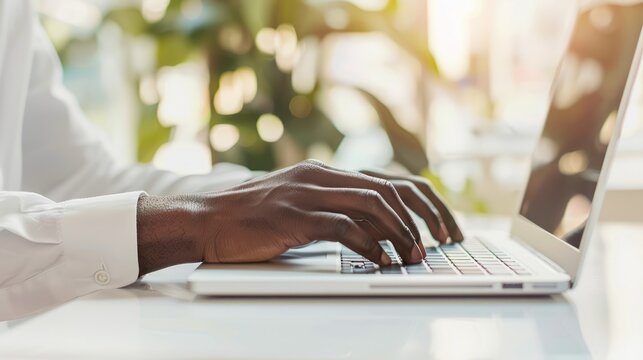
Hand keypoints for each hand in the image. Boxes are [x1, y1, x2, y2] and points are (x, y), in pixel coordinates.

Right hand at [136, 160, 461, 274]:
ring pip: (372, 204)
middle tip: (445, 240)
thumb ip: (335, 209)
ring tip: (414, 255)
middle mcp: (322, 176)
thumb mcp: (300, 206)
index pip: (390, 179)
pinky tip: (381, 261)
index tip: (445, 225)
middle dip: (426, 214)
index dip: (425, 201)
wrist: (206, 220)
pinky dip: (368, 244)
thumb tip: (379, 232)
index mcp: (327, 172)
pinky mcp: (293, 216)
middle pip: (391, 187)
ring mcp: (307, 193)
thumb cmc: (253, 219)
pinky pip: (342, 227)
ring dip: (401, 231)